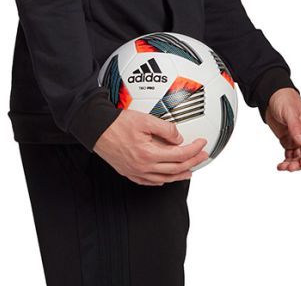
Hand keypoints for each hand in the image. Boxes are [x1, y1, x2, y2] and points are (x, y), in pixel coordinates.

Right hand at [93, 110, 208, 185]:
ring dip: (180, 175)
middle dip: (193, 162)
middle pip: (175, 169)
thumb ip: (164, 128)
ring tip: (190, 170)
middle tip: (203, 156)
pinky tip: (166, 176)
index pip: (179, 155)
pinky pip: (150, 182)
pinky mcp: (129, 173)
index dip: (194, 150)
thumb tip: (178, 137)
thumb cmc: (117, 123)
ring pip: (164, 179)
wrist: (96, 129)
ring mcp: (136, 172)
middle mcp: (143, 167)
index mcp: (148, 154)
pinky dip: (162, 180)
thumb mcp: (144, 119)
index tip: (202, 143)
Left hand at [264, 87, 300, 170]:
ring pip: (299, 156)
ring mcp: (297, 137)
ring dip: (292, 164)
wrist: (271, 95)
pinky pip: (290, 154)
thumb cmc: (284, 99)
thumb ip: (296, 127)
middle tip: (289, 168)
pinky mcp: (288, 139)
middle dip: (300, 163)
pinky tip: (281, 164)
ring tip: (282, 167)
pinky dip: (287, 160)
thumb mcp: (289, 112)